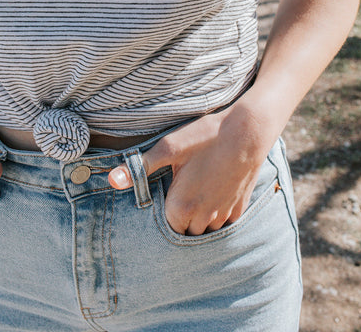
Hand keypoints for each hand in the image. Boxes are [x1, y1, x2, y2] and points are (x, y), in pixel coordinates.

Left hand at [108, 103, 271, 234]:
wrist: (247, 132)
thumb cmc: (205, 137)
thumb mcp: (169, 147)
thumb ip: (140, 166)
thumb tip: (113, 179)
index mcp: (181, 208)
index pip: (165, 228)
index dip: (163, 212)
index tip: (165, 194)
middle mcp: (203, 218)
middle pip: (186, 229)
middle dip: (181, 215)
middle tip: (179, 190)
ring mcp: (224, 214)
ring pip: (206, 227)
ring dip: (200, 215)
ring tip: (197, 189)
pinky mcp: (240, 207)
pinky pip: (224, 220)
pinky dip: (218, 210)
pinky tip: (215, 188)